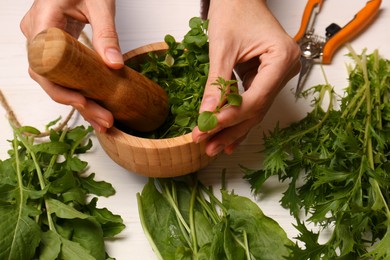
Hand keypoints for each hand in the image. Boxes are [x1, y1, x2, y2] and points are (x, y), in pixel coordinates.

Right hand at [20, 0, 121, 131]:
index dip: (59, 87)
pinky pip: (62, 73)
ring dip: (79, 101)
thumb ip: (106, 33)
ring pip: (55, 80)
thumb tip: (114, 64)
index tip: (83, 100)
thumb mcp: (100, 5)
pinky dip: (78, 90)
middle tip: (103, 120)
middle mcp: (37, 34)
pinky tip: (95, 105)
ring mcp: (44, 43)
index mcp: (43, 19)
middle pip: (49, 78)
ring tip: (103, 120)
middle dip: (76, 102)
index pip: (42, 62)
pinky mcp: (55, 48)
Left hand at [192, 0, 300, 156]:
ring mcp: (277, 75)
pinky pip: (251, 102)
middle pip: (256, 109)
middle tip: (208, 145)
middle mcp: (285, 69)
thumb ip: (217, 83)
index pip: (256, 98)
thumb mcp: (222, 48)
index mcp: (282, 57)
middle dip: (230, 128)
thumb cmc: (235, 11)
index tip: (207, 127)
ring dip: (232, 128)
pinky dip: (236, 117)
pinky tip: (226, 136)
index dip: (231, 117)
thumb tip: (207, 115)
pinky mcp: (266, 78)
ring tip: (213, 145)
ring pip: (254, 110)